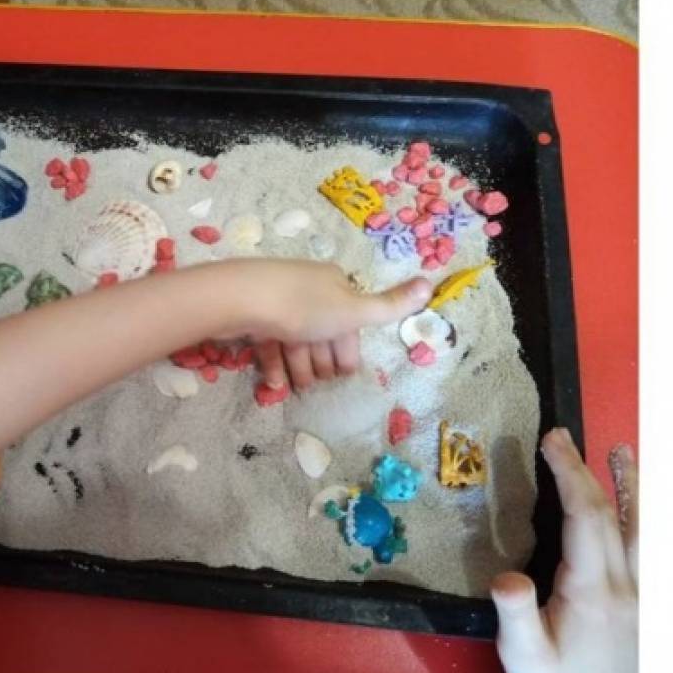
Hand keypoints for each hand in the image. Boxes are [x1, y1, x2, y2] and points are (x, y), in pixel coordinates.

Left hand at [223, 259, 431, 390]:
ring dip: (297, 368)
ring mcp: (279, 301)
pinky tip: (273, 386)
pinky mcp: (254, 315)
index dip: (346, 350)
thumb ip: (390, 306)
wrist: (242, 299)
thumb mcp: (354, 310)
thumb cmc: (304, 307)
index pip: (350, 322)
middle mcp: (309, 289)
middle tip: (314, 384)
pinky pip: (270, 343)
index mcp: (336, 284)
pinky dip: (274, 365)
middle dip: (320, 362)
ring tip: (293, 388)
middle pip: (323, 334)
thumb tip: (430, 284)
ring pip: (295, 341)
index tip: (340, 371)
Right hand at [491, 428, 638, 672]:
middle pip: (614, 515)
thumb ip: (516, 616)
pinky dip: (642, 523)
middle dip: (590, 471)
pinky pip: (649, 553)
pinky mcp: (647, 611)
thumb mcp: (524, 659)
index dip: (569, 472)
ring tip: (623, 455)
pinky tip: (634, 517)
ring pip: (643, 531)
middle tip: (566, 438)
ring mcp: (643, 598)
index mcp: (591, 591)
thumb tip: (506, 577)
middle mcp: (625, 587)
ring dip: (632, 489)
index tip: (552, 440)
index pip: (584, 516)